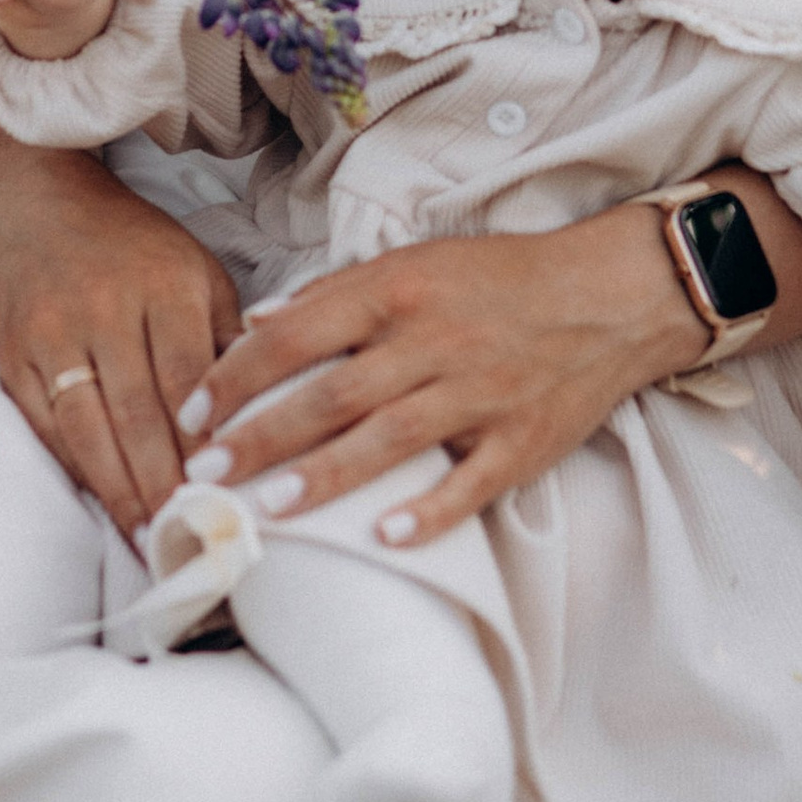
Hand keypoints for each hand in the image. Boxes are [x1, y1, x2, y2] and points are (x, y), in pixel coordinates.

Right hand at [0, 147, 239, 537]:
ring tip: (150, 538)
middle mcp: (104, 308)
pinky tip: (106, 504)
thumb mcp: (200, 274)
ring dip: (120, 492)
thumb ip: (230, 341)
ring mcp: (52, 334)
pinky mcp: (15, 358)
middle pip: (138, 412)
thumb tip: (264, 412)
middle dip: (166, 482)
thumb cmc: (139, 251)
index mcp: (164, 285)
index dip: (208, 440)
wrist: (41, 210)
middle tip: (193, 534)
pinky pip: (47, 427)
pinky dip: (78, 470)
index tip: (231, 492)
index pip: (189, 377)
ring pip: (87, 428)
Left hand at [183, 201, 710, 544]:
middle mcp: (433, 342)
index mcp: (398, 291)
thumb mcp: (414, 262)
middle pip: (331, 393)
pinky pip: (471, 484)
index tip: (191, 413)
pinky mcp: (521, 441)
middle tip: (202, 474)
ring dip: (324, 477)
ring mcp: (480, 394)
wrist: (609, 295)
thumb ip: (335, 293)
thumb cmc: (500, 279)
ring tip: (267, 510)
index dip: (236, 374)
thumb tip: (257, 321)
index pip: (297, 333)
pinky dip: (429, 514)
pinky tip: (383, 540)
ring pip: (389, 440)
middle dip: (260, 435)